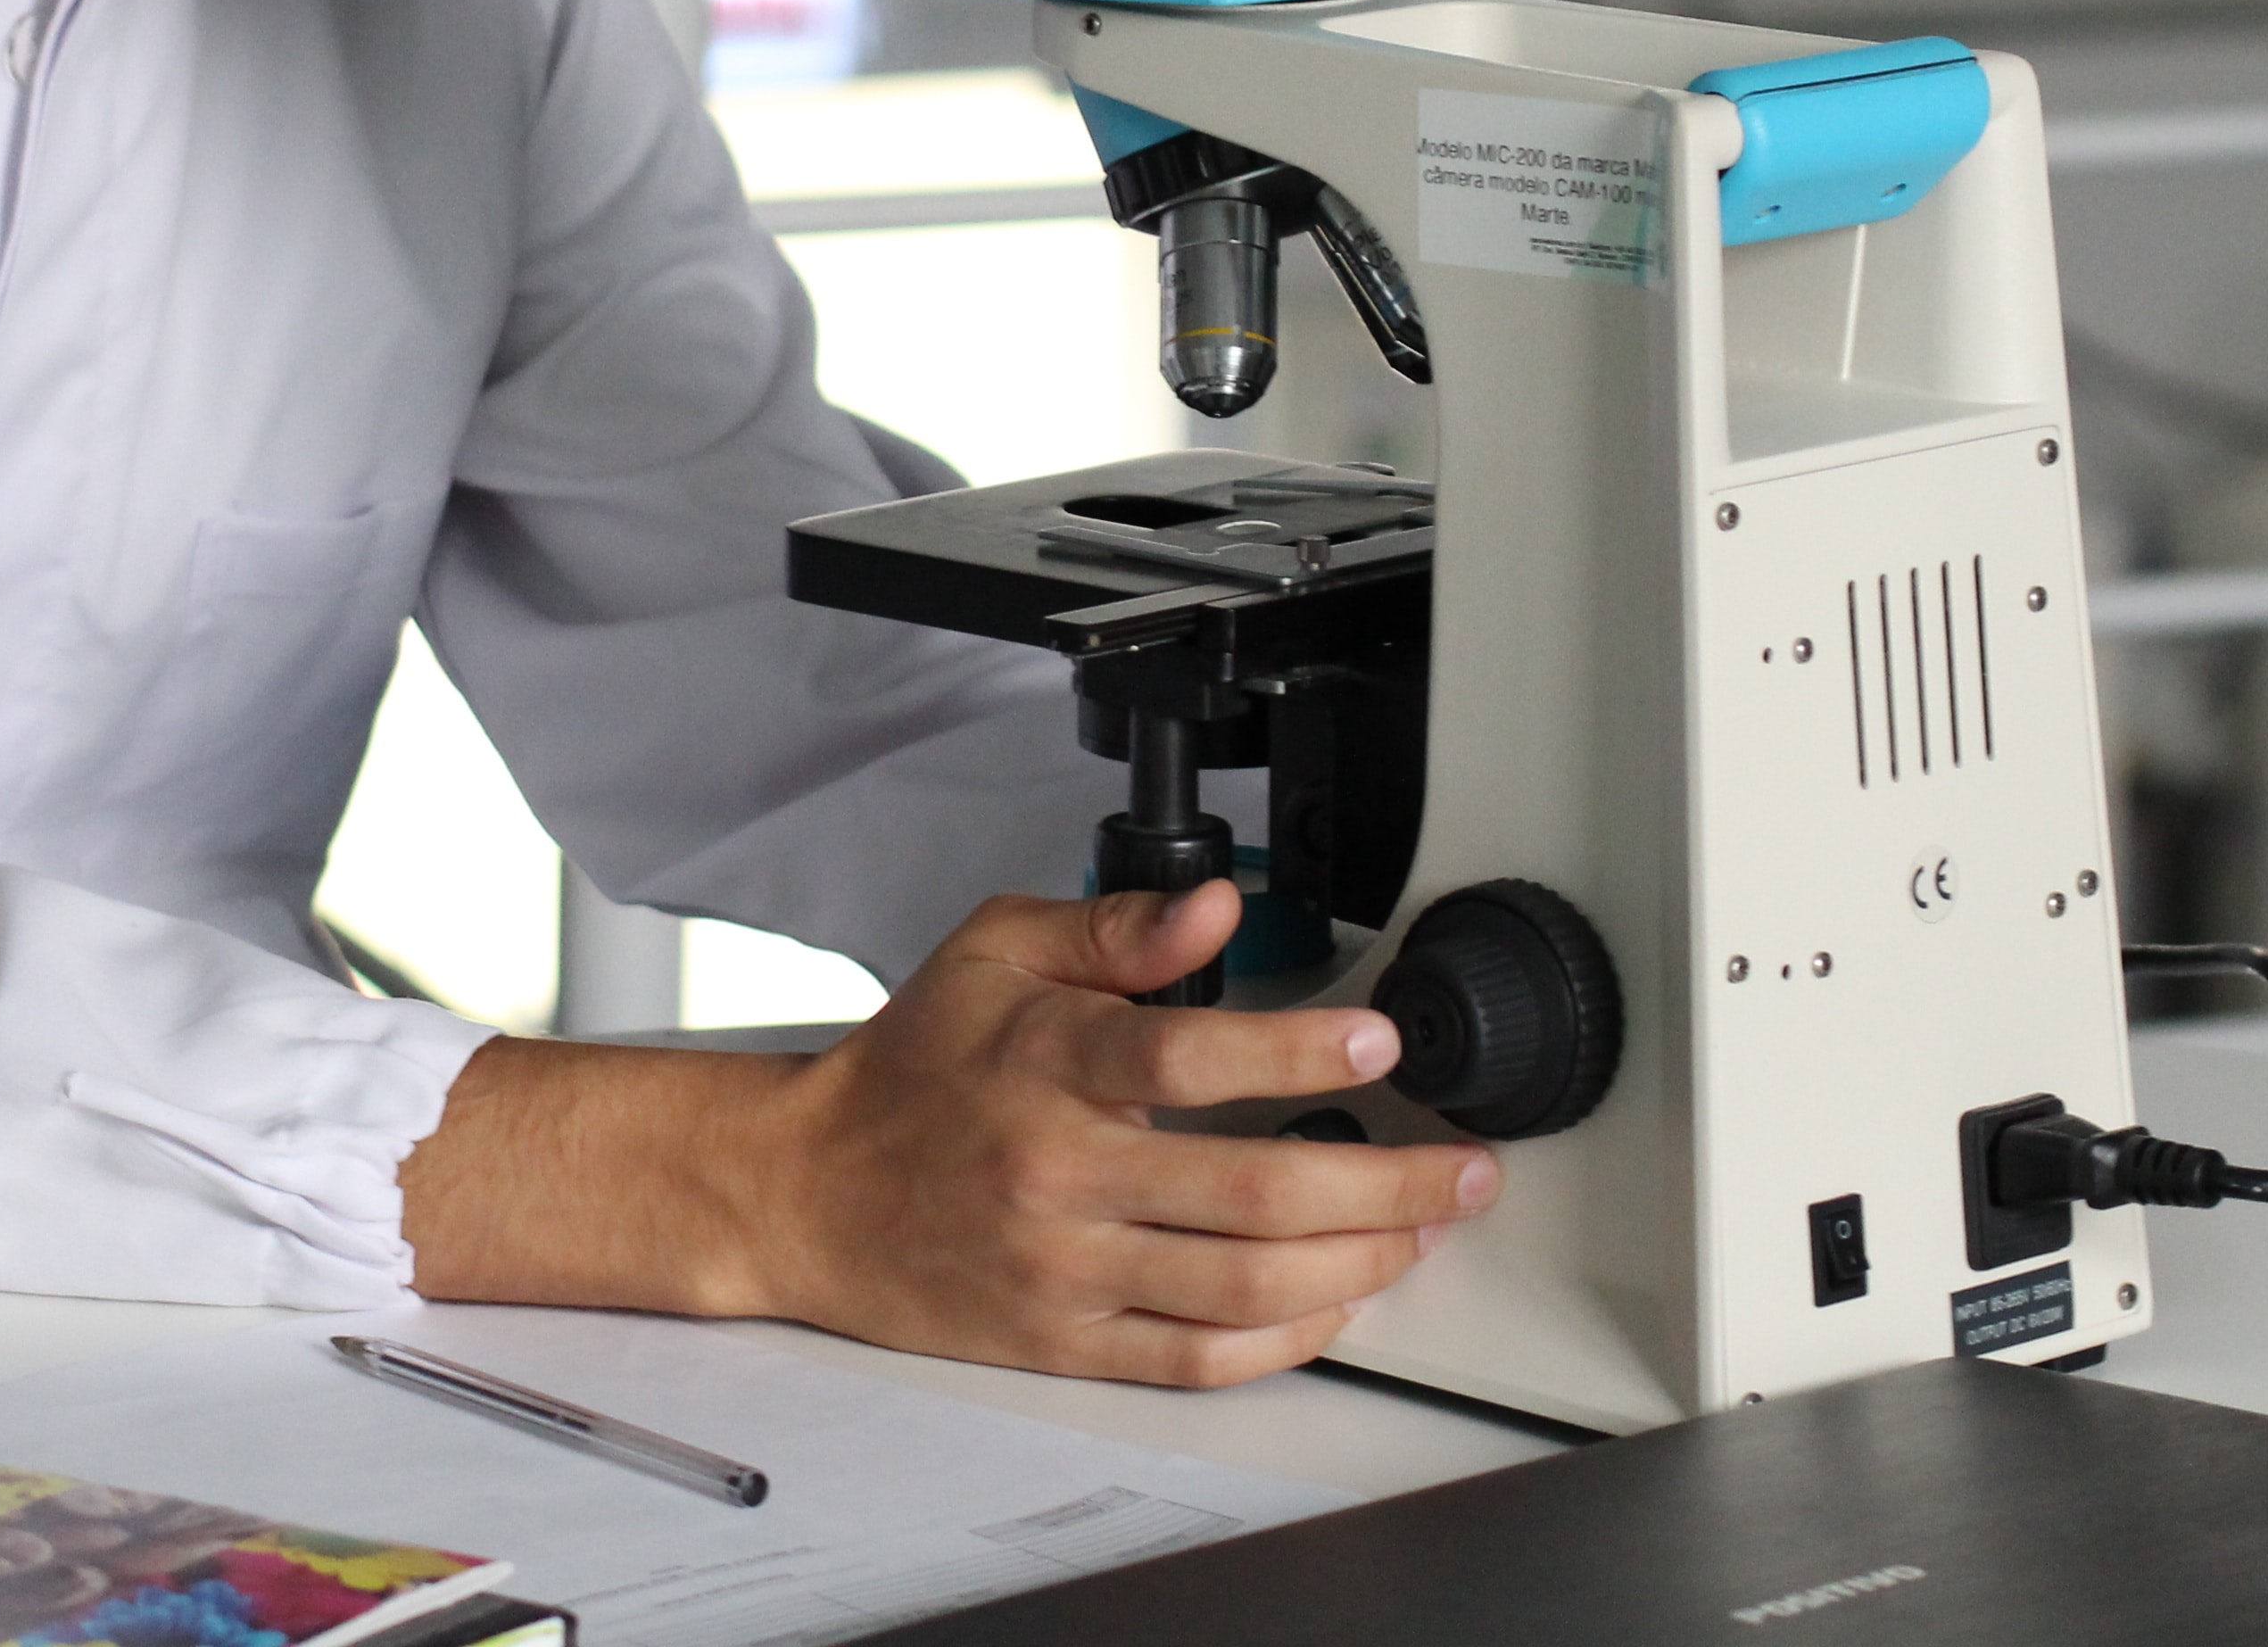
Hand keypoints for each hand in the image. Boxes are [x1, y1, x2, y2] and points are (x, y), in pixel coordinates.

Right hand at [400, 883, 1496, 1386]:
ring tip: (1423, 1231)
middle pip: (1252, 1192)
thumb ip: (1114, 926)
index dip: (1298, 1047)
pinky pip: (1199, 1356)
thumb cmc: (910, 1068)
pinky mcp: (1062, 1341)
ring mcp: (1063, 1269)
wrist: (804, 1190)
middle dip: (1388, 1182)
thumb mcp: (994, 952)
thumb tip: (1216, 911)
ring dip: (1360, 1263)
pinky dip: (1287, 1338)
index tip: (1378, 1037)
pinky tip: (1340, 1300)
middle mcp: (1058, 1171)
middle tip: (1463, 1167)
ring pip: (1244, 1285)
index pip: (1188, 1057)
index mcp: (1044, 1062)